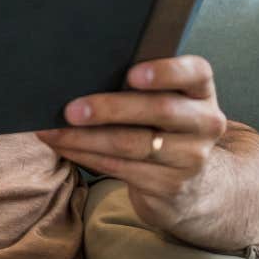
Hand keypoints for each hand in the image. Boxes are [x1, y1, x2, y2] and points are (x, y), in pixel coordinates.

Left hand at [34, 55, 230, 237]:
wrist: (186, 186)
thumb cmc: (160, 129)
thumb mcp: (162, 104)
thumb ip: (139, 87)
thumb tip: (77, 74)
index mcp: (201, 91)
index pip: (196, 72)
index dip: (166, 72)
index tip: (132, 74)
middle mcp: (205, 122)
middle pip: (159, 110)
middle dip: (110, 108)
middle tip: (70, 109)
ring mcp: (190, 156)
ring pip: (133, 144)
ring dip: (86, 138)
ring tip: (53, 131)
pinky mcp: (169, 185)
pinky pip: (120, 167)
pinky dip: (85, 155)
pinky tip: (64, 147)